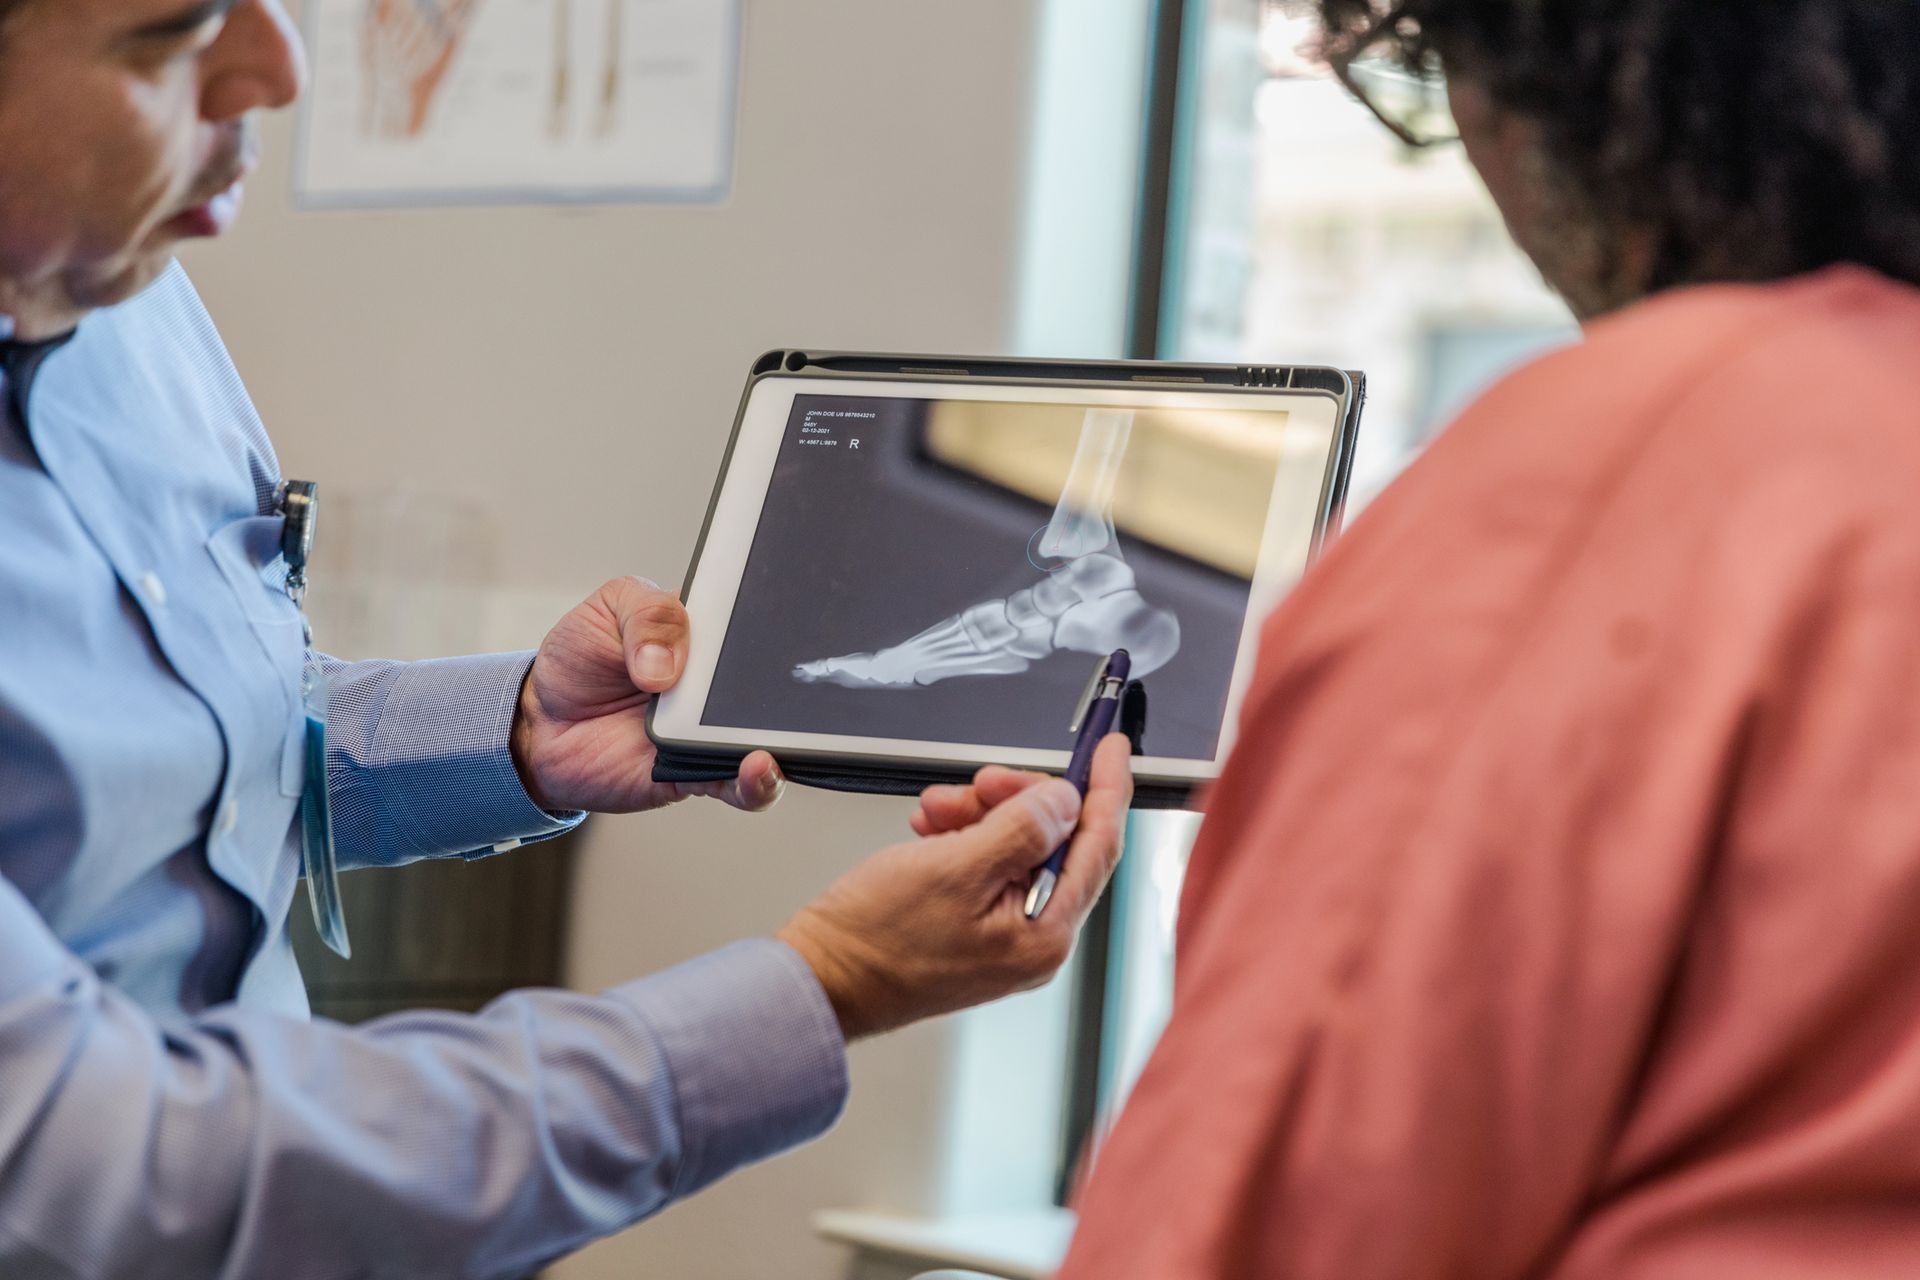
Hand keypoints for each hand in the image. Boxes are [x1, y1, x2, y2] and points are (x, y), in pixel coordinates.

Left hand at [510, 576, 783, 813]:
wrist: (540, 726)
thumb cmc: (580, 661)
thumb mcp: (608, 611)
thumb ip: (649, 617)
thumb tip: (669, 666)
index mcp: (707, 635)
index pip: (758, 626)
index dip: (777, 626)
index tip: (785, 628)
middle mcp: (718, 685)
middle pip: (771, 685)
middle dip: (782, 687)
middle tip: (768, 687)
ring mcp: (711, 731)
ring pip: (768, 738)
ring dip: (780, 740)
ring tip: (767, 738)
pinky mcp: (698, 774)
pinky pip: (741, 786)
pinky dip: (759, 783)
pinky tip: (758, 769)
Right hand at [777, 735, 1133, 1040]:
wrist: (820, 979)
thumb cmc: (876, 940)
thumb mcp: (956, 867)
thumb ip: (1022, 829)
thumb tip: (1066, 800)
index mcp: (1045, 934)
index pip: (1098, 846)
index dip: (1106, 789)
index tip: (1111, 747)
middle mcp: (1034, 939)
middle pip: (1055, 841)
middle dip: (1017, 799)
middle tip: (980, 782)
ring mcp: (1004, 935)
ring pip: (1016, 845)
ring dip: (980, 814)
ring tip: (936, 811)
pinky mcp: (974, 926)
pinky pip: (986, 863)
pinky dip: (962, 836)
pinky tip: (932, 830)